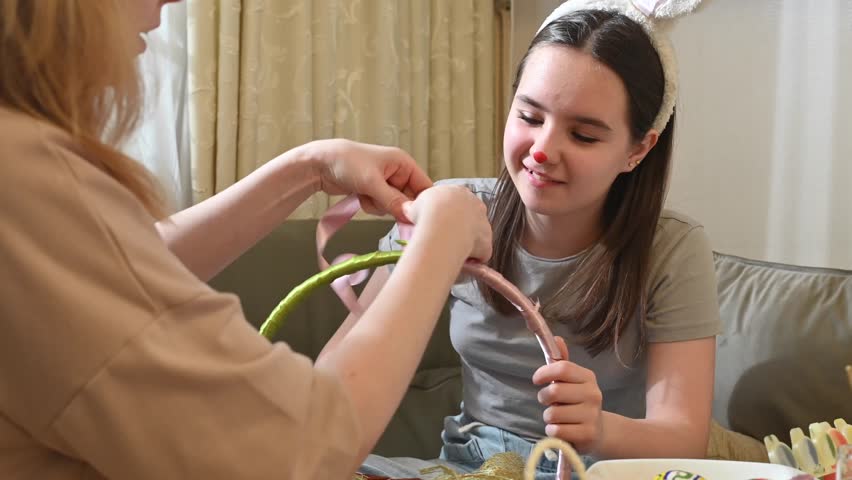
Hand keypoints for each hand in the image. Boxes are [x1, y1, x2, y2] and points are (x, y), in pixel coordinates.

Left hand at [306, 139, 432, 221]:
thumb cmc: (347, 163)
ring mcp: (385, 183)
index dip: (421, 204)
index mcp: (404, 163)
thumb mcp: (372, 182)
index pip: (425, 187)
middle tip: (380, 202)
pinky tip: (360, 197)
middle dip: (395, 206)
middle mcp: (398, 172)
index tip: (414, 218)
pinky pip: (381, 207)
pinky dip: (371, 206)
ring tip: (366, 195)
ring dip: (380, 206)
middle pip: (409, 200)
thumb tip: (410, 216)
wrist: (319, 163)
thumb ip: (393, 200)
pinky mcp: (374, 191)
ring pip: (394, 206)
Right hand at [401, 185, 491, 261]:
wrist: (442, 226)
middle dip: (459, 227)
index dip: (446, 213)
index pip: (456, 202)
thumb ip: (415, 207)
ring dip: (466, 242)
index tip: (436, 222)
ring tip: (450, 250)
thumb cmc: (428, 212)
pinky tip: (460, 260)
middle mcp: (476, 205)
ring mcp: (484, 223)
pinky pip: (480, 252)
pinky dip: (472, 258)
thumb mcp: (414, 205)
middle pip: (469, 217)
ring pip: (476, 234)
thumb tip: (409, 209)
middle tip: (443, 237)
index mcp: (459, 192)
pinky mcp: (487, 241)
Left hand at [532, 336, 603, 453]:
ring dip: (548, 417)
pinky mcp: (588, 434)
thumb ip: (561, 362)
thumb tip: (556, 338)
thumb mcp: (571, 381)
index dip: (544, 373)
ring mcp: (592, 415)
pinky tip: (562, 429)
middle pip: (554, 391)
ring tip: (558, 417)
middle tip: (548, 402)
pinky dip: (553, 431)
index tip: (536, 379)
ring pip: (552, 413)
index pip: (562, 368)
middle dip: (543, 397)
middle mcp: (593, 394)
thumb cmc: (578, 402)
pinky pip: (557, 431)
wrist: (598, 431)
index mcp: (587, 377)